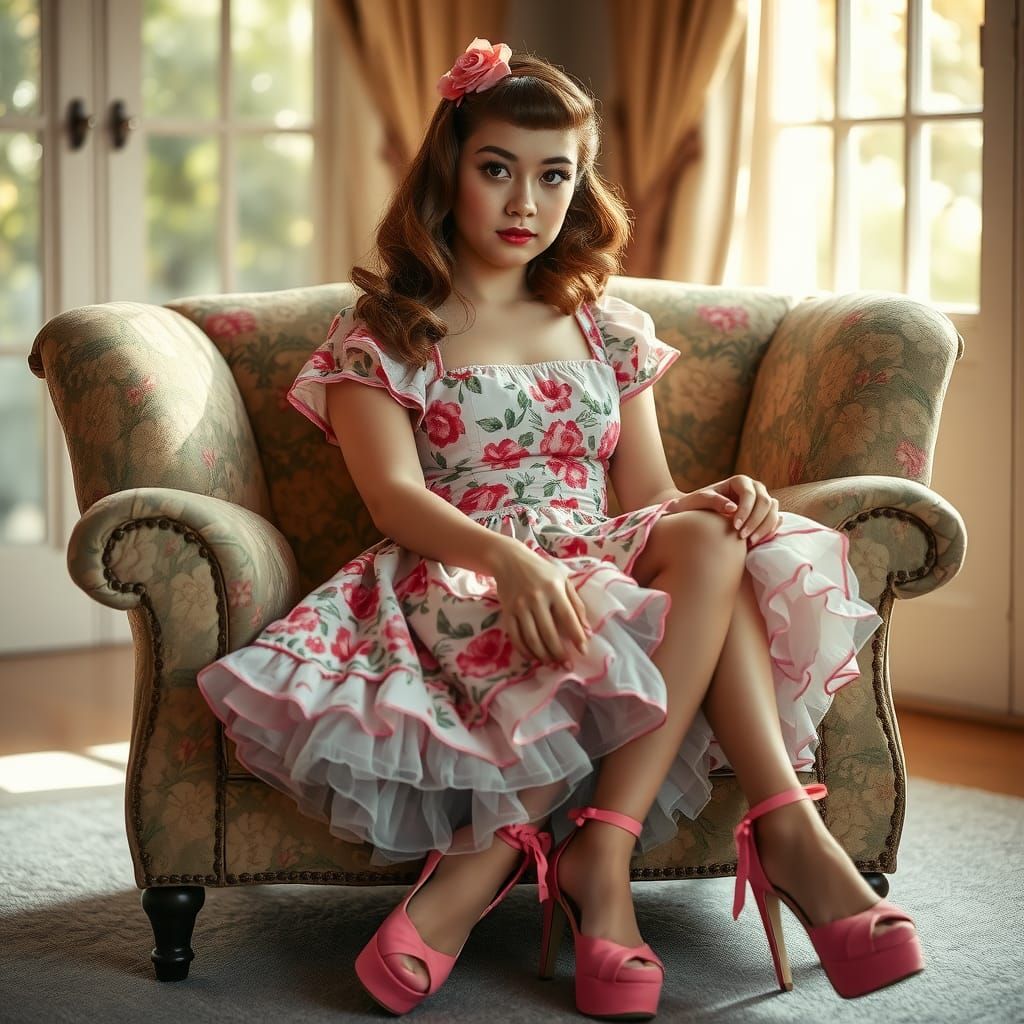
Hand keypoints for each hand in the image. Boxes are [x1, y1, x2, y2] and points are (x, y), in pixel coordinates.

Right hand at [490, 541, 590, 667]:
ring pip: (532, 638)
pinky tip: (533, 657)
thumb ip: (576, 604)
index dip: (576, 637)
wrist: (509, 560)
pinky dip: (525, 650)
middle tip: (567, 666)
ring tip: (552, 663)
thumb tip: (587, 630)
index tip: (583, 651)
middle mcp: (536, 598)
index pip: (568, 618)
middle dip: (559, 653)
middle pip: (549, 633)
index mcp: (554, 589)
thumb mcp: (563, 580)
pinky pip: (515, 636)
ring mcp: (519, 606)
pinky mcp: (507, 612)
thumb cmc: (541, 571)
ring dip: (543, 655)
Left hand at [663, 475, 780, 543]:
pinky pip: (775, 520)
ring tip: (750, 542)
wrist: (698, 512)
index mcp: (740, 481)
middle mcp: (755, 488)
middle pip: (765, 502)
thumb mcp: (700, 500)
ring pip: (773, 511)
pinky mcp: (766, 513)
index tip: (735, 527)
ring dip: (765, 527)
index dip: (745, 511)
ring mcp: (762, 499)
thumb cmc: (697, 504)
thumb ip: (713, 501)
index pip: (750, 494)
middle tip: (743, 537)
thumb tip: (732, 507)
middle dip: (755, 521)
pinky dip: (769, 530)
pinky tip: (757, 540)